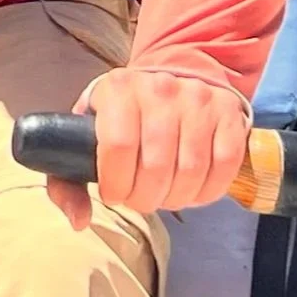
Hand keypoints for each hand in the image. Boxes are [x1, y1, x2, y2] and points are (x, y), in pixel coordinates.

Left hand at [47, 68, 250, 229]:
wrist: (170, 76)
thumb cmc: (123, 113)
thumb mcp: (88, 130)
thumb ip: (69, 176)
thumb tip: (79, 220)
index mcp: (119, 88)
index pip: (118, 146)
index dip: (116, 184)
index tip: (114, 193)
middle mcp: (160, 89)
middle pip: (157, 166)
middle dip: (146, 198)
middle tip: (141, 199)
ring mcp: (197, 99)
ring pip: (191, 170)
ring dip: (177, 198)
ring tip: (165, 195)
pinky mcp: (227, 114)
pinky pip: (223, 166)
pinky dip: (208, 191)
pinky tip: (192, 189)